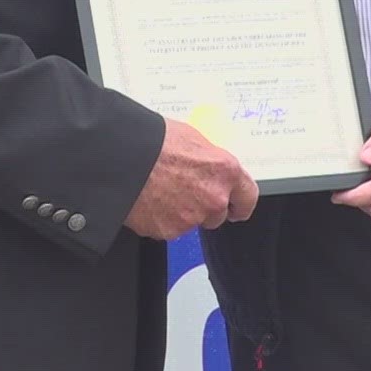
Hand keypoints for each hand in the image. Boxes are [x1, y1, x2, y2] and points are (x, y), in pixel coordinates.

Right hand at [125, 119, 258, 239]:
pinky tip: (150, 201)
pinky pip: (169, 228)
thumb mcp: (192, 139)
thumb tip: (210, 168)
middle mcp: (214, 198)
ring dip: (182, 213)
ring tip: (161, 191)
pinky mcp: (169, 231)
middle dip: (205, 207)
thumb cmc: (153, 141)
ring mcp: (192, 218)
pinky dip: (162, 219)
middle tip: (184, 191)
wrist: (122, 157)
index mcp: (224, 172)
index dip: (241, 204)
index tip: (238, 208)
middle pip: (218, 214)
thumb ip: (209, 160)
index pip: (248, 197)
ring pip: (193, 222)